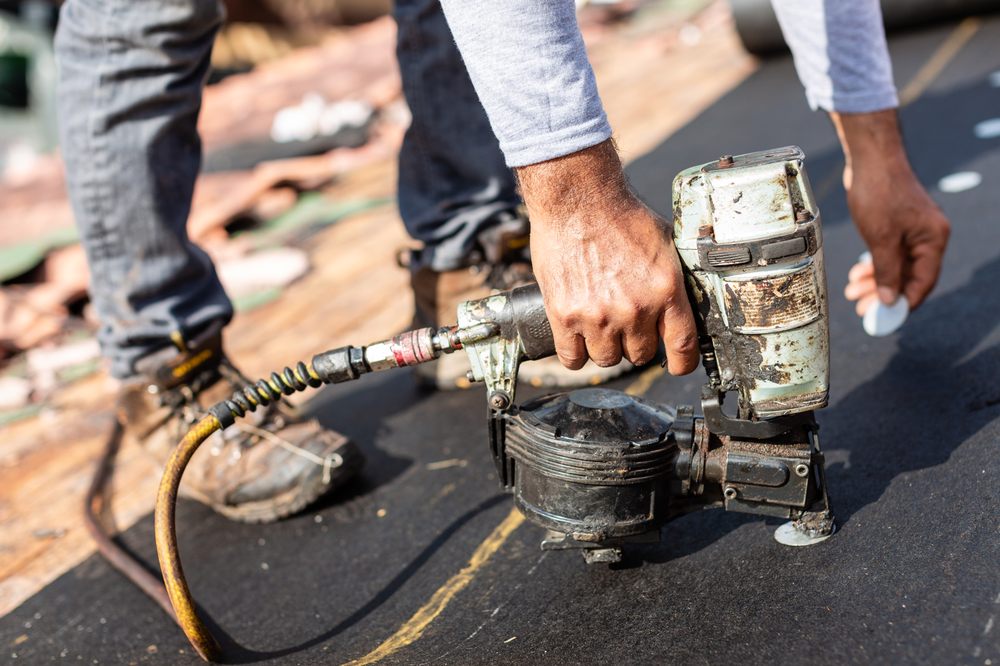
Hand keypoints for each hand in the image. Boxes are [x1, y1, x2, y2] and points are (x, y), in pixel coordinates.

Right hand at [515, 140, 698, 373]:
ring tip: (600, 324)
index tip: (677, 364)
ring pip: (607, 359)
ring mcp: (598, 316)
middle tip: (626, 322)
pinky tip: (577, 337)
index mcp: (665, 290)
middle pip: (640, 354)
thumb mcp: (663, 242)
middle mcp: (634, 309)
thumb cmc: (619, 214)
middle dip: (636, 341)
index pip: (682, 347)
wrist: (576, 199)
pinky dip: (575, 352)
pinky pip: (572, 358)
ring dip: (605, 346)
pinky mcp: (565, 316)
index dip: (681, 362)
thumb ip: (672, 279)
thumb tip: (684, 303)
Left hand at [832, 110, 949, 312]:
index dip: (904, 302)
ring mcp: (912, 231)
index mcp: (933, 239)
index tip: (883, 317)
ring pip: (895, 265)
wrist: (870, 159)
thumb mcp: (881, 238)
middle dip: (883, 293)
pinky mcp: (896, 226)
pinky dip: (874, 265)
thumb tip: (889, 300)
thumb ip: (886, 271)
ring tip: (851, 292)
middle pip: (908, 276)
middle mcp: (927, 237)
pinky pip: (888, 253)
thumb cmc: (879, 192)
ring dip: (874, 281)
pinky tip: (857, 274)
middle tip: (860, 308)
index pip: (923, 281)